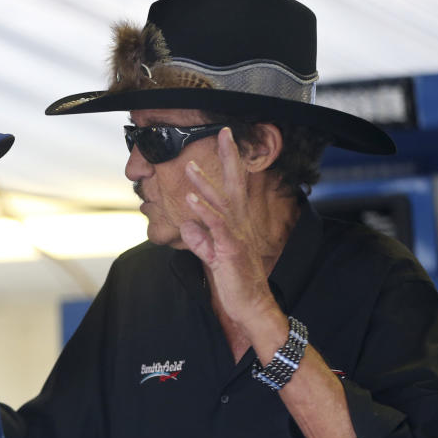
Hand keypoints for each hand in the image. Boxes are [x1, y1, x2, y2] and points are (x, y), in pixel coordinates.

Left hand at [178, 127, 278, 329]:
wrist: (252, 305)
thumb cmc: (235, 281)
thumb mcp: (213, 257)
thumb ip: (200, 240)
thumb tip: (186, 225)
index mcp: (237, 223)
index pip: (233, 187)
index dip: (231, 162)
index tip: (226, 138)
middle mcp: (240, 224)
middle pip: (234, 184)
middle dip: (230, 157)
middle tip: (225, 131)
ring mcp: (237, 236)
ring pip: (221, 203)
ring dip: (206, 183)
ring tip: (191, 165)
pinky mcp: (230, 250)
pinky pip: (216, 227)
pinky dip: (203, 212)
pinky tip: (190, 199)